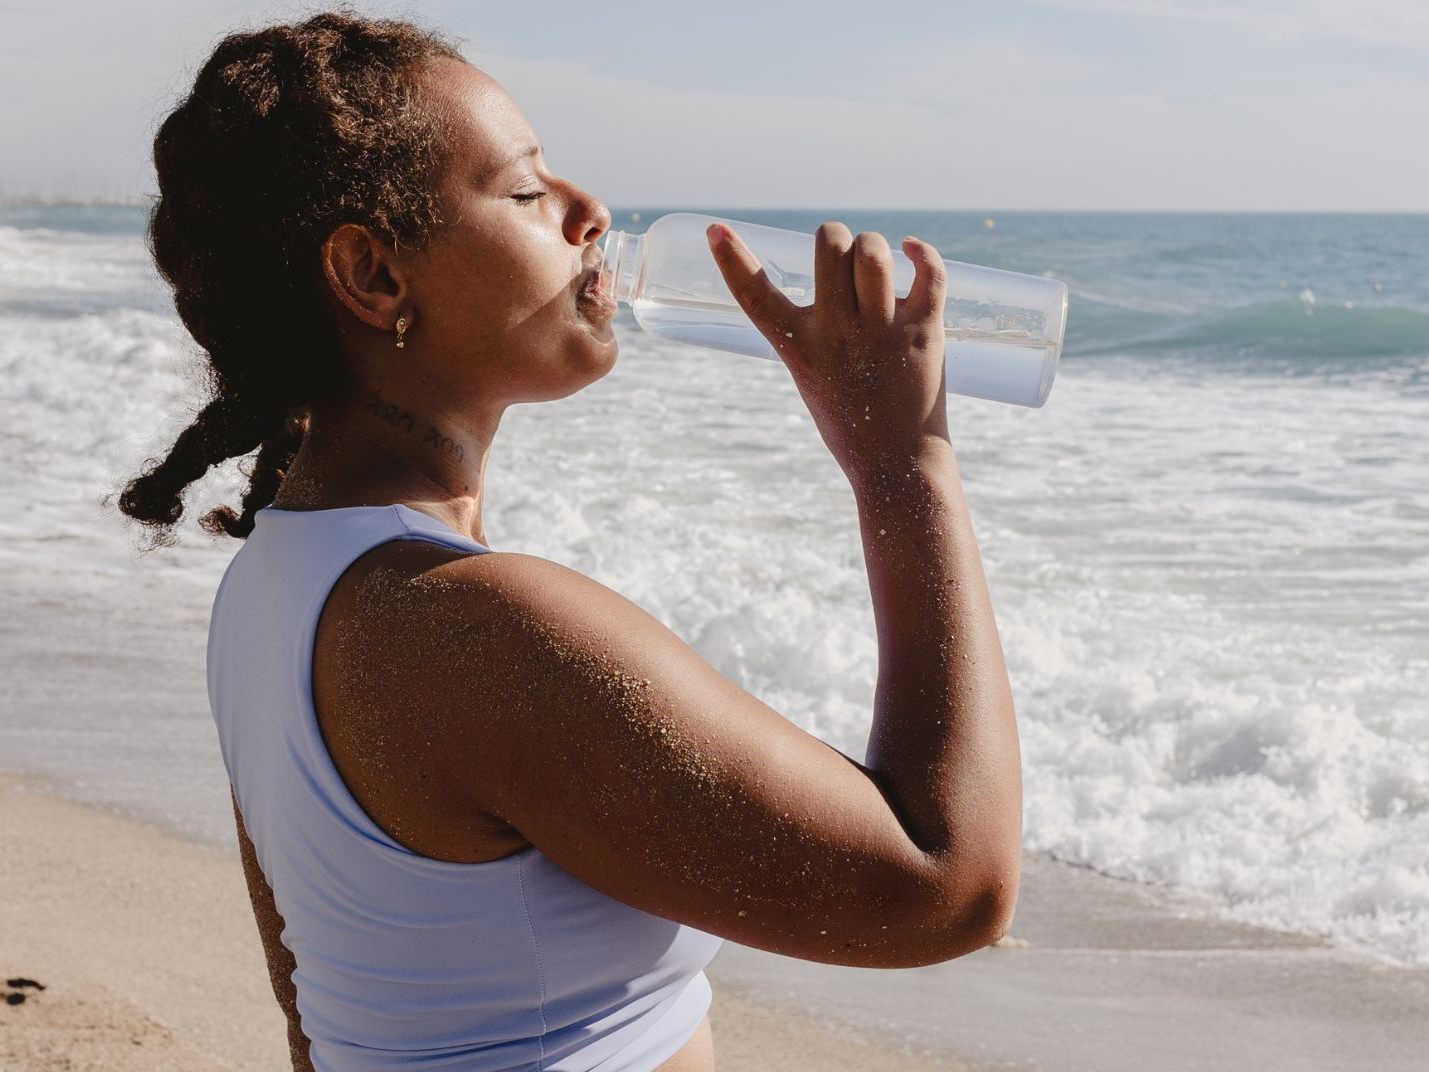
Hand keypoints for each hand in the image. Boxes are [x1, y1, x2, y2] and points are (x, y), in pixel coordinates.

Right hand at [706, 220, 950, 484]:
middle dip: (834, 238)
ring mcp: (882, 331)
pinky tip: (911, 250)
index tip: (715, 229)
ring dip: (873, 246)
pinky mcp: (924, 332)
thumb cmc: (850, 420)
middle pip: (830, 245)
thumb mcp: (810, 374)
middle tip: (841, 258)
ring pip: (874, 252)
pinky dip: (922, 252)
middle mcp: (838, 334)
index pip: (754, 296)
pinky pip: (930, 273)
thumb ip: (812, 328)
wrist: (896, 463)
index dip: (730, 259)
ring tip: (875, 263)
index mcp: (800, 348)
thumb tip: (837, 265)